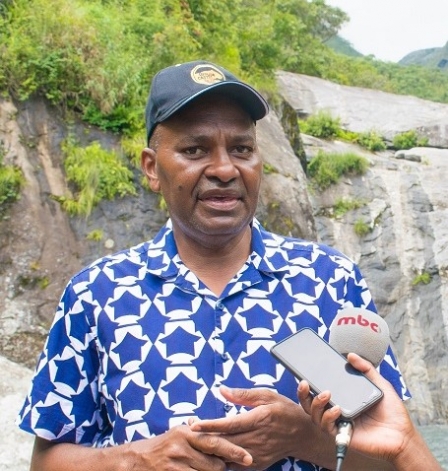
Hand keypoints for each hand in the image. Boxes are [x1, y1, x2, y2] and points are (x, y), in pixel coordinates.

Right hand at [122, 424, 251, 470]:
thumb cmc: (162, 446)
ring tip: (205, 469)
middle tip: (225, 468)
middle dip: (222, 469)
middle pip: (215, 464)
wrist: (135, 461)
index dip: (234, 450)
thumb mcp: (178, 433)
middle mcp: (181, 447)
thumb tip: (221, 430)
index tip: (249, 458)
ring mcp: (175, 464)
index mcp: (187, 432)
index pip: (215, 442)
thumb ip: (198, 432)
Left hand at [190, 386, 302, 469]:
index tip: (194, 424)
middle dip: (204, 436)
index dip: (210, 425)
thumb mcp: (267, 395)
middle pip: (224, 442)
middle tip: (188, 426)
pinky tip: (209, 450)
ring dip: (209, 448)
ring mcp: (256, 455)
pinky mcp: (255, 465)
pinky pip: (233, 465)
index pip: (230, 425)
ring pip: (226, 456)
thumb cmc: (284, 411)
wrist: (302, 435)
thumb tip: (222, 390)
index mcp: (259, 420)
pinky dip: (220, 459)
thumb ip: (243, 394)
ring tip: (195, 437)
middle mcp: (256, 440)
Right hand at [298, 353, 442, 469]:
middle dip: (302, 394)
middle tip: (304, 383)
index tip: (303, 373)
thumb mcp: (379, 384)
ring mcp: (338, 423)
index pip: (318, 391)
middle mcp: (335, 411)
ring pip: (314, 415)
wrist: (403, 434)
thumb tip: (350, 355)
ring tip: (326, 394)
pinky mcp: (342, 435)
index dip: (308, 384)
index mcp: (341, 398)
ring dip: (316, 403)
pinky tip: (337, 409)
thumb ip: (365, 368)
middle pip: (309, 403)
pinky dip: (328, 416)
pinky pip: (327, 427)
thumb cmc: (392, 412)